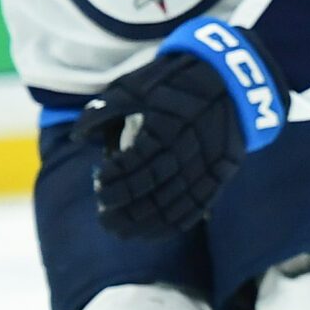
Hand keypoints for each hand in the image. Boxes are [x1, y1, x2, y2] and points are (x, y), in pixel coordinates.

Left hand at [79, 17, 282, 238]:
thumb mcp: (135, 84)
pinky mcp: (222, 173)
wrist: (231, 77)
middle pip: (152, 189)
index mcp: (165, 126)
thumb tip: (77, 136)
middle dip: (124, 207)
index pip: (133, 164)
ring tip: (122, 231)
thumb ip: (104, 110)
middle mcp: (188, 149)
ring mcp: (208, 164)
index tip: (97, 182)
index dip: (112, 179)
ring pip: (173, 203)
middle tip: (103, 217)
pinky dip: (174, 223)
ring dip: (145, 222)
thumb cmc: (175, 79)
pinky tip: (153, 232)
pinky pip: (198, 206)